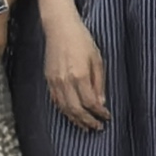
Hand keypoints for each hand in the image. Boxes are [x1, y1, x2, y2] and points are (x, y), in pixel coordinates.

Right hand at [43, 12, 111, 132]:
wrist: (60, 28)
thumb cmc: (82, 40)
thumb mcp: (97, 59)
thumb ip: (99, 82)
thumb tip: (100, 102)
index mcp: (79, 75)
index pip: (90, 102)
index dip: (99, 113)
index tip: (107, 117)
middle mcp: (65, 81)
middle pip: (76, 110)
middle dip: (88, 121)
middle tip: (97, 127)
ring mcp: (55, 81)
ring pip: (65, 108)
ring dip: (76, 120)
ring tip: (85, 126)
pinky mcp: (48, 80)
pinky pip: (56, 101)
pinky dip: (65, 111)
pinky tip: (72, 115)